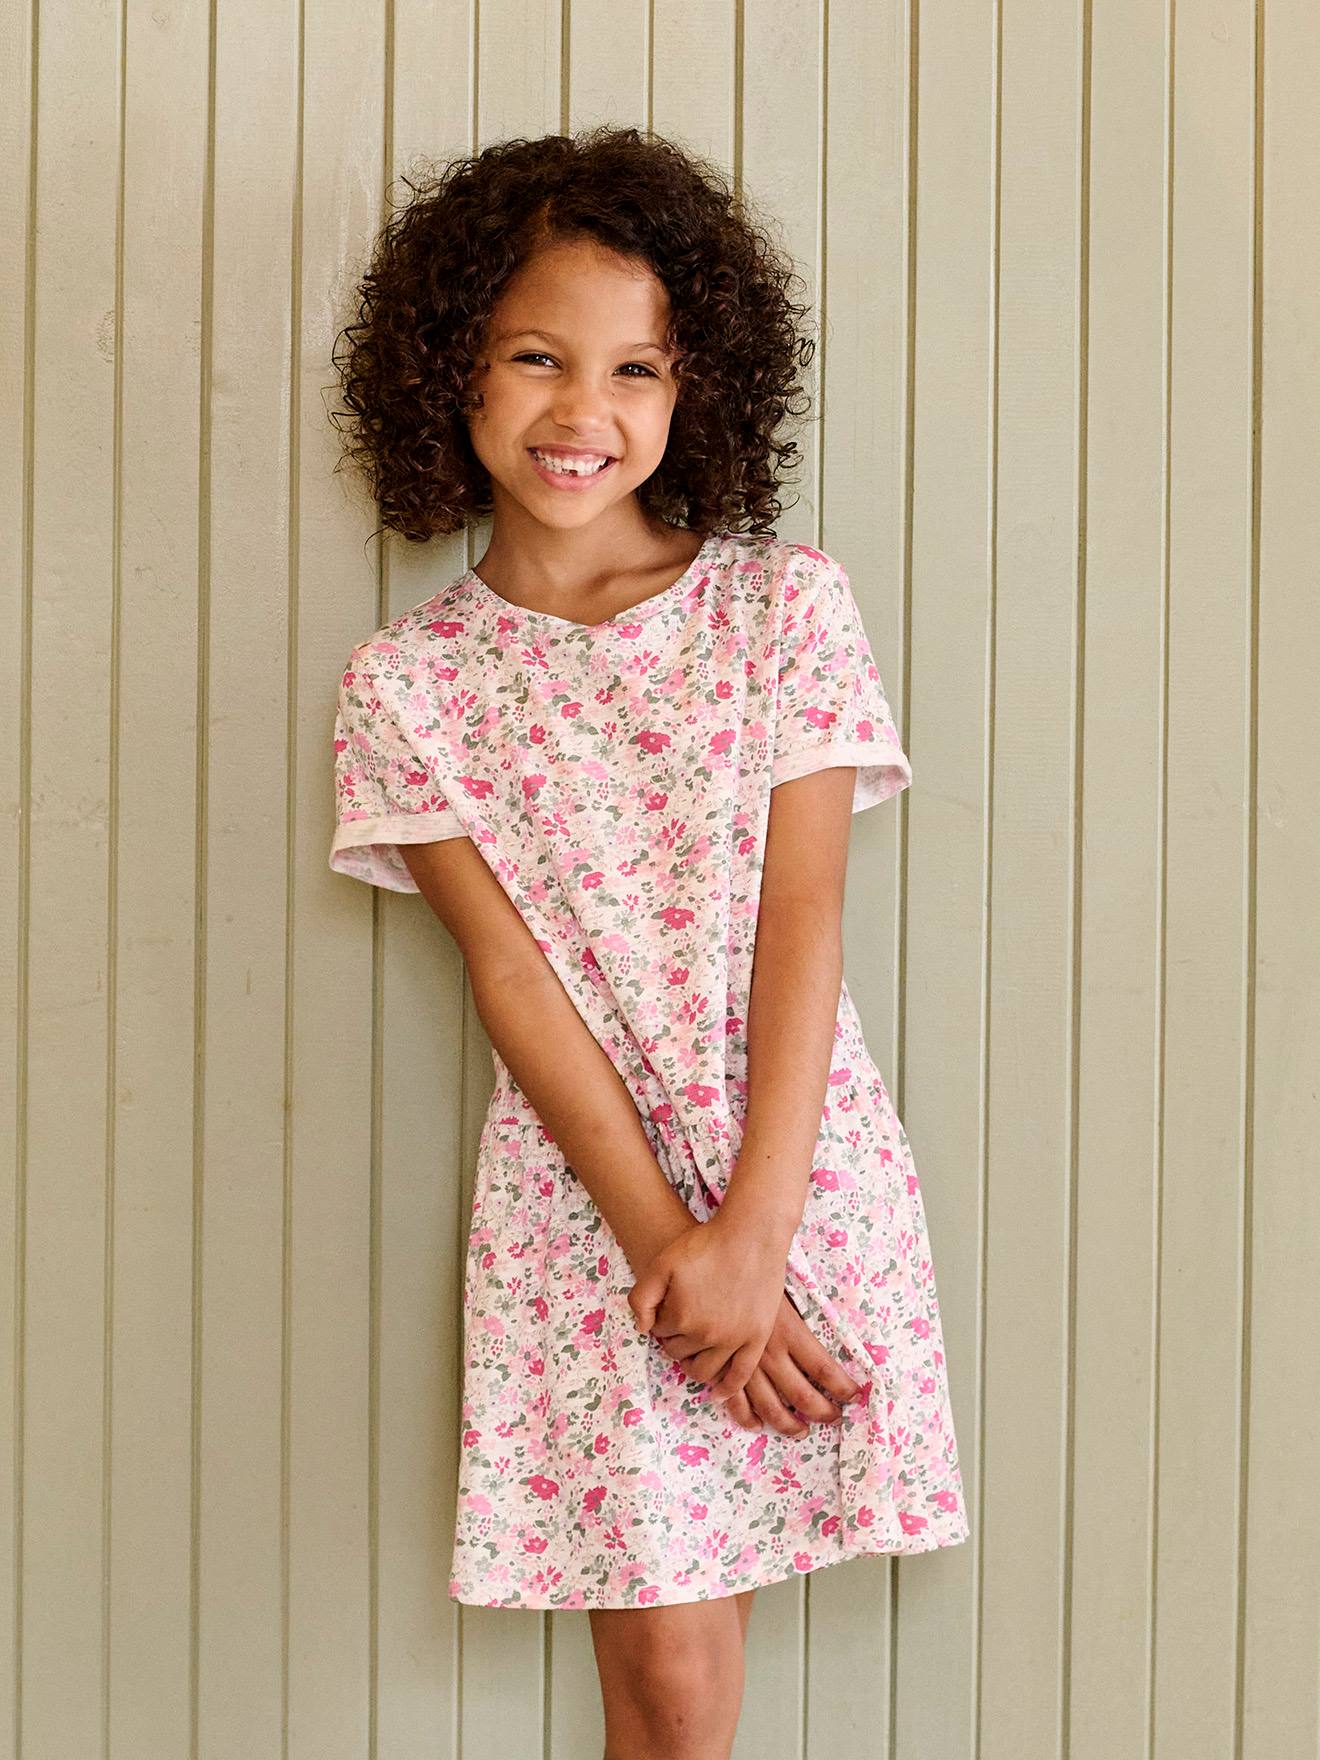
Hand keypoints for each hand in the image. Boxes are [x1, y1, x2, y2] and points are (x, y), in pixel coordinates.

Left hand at [628, 1212, 785, 1399]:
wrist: (751, 1235)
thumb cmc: (706, 1244)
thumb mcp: (663, 1263)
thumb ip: (642, 1297)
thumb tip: (642, 1329)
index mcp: (681, 1318)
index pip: (660, 1334)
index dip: (661, 1321)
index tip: (668, 1309)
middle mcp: (707, 1335)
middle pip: (680, 1353)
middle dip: (675, 1342)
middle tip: (681, 1325)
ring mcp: (734, 1340)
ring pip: (705, 1370)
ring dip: (694, 1364)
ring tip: (693, 1351)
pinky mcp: (757, 1338)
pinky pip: (740, 1375)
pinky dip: (727, 1389)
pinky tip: (718, 1394)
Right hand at [663, 1289, 865, 1438]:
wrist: (716, 1267)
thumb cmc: (756, 1275)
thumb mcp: (789, 1294)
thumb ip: (805, 1321)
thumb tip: (831, 1344)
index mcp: (789, 1333)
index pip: (825, 1370)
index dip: (843, 1387)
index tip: (855, 1395)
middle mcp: (769, 1353)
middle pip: (802, 1395)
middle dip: (822, 1411)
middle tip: (834, 1417)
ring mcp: (744, 1364)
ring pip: (770, 1407)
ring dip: (788, 1424)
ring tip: (801, 1431)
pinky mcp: (722, 1367)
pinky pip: (736, 1403)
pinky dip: (747, 1418)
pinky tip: (757, 1423)